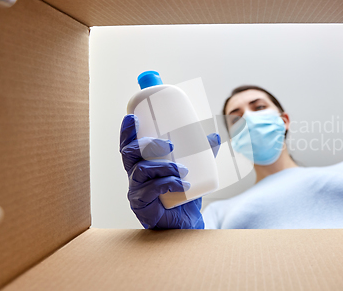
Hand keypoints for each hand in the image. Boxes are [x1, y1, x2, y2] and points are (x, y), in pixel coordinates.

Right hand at [119, 114, 220, 228]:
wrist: (187, 224)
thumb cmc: (184, 196)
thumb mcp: (194, 171)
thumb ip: (203, 154)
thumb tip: (215, 134)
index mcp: (142, 164)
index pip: (129, 145)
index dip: (127, 131)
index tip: (133, 117)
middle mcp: (135, 176)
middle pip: (129, 154)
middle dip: (147, 144)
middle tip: (169, 145)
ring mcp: (136, 191)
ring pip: (141, 171)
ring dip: (164, 166)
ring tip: (184, 170)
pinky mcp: (141, 206)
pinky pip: (151, 190)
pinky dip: (169, 184)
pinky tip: (183, 186)